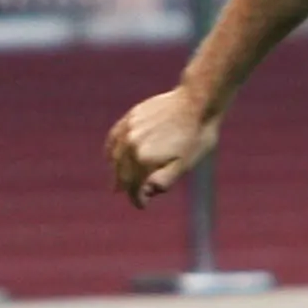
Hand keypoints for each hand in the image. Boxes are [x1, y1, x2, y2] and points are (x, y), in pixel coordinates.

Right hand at [107, 85, 220, 207]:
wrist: (197, 102)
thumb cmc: (196, 136)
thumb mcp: (185, 164)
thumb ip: (164, 181)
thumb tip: (146, 192)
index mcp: (144, 159)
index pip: (134, 186)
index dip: (137, 199)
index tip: (142, 206)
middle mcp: (131, 144)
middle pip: (122, 173)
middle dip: (127, 188)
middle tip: (132, 197)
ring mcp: (129, 129)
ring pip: (115, 156)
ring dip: (116, 171)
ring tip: (118, 182)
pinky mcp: (130, 118)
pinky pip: (114, 138)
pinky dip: (111, 150)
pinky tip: (111, 156)